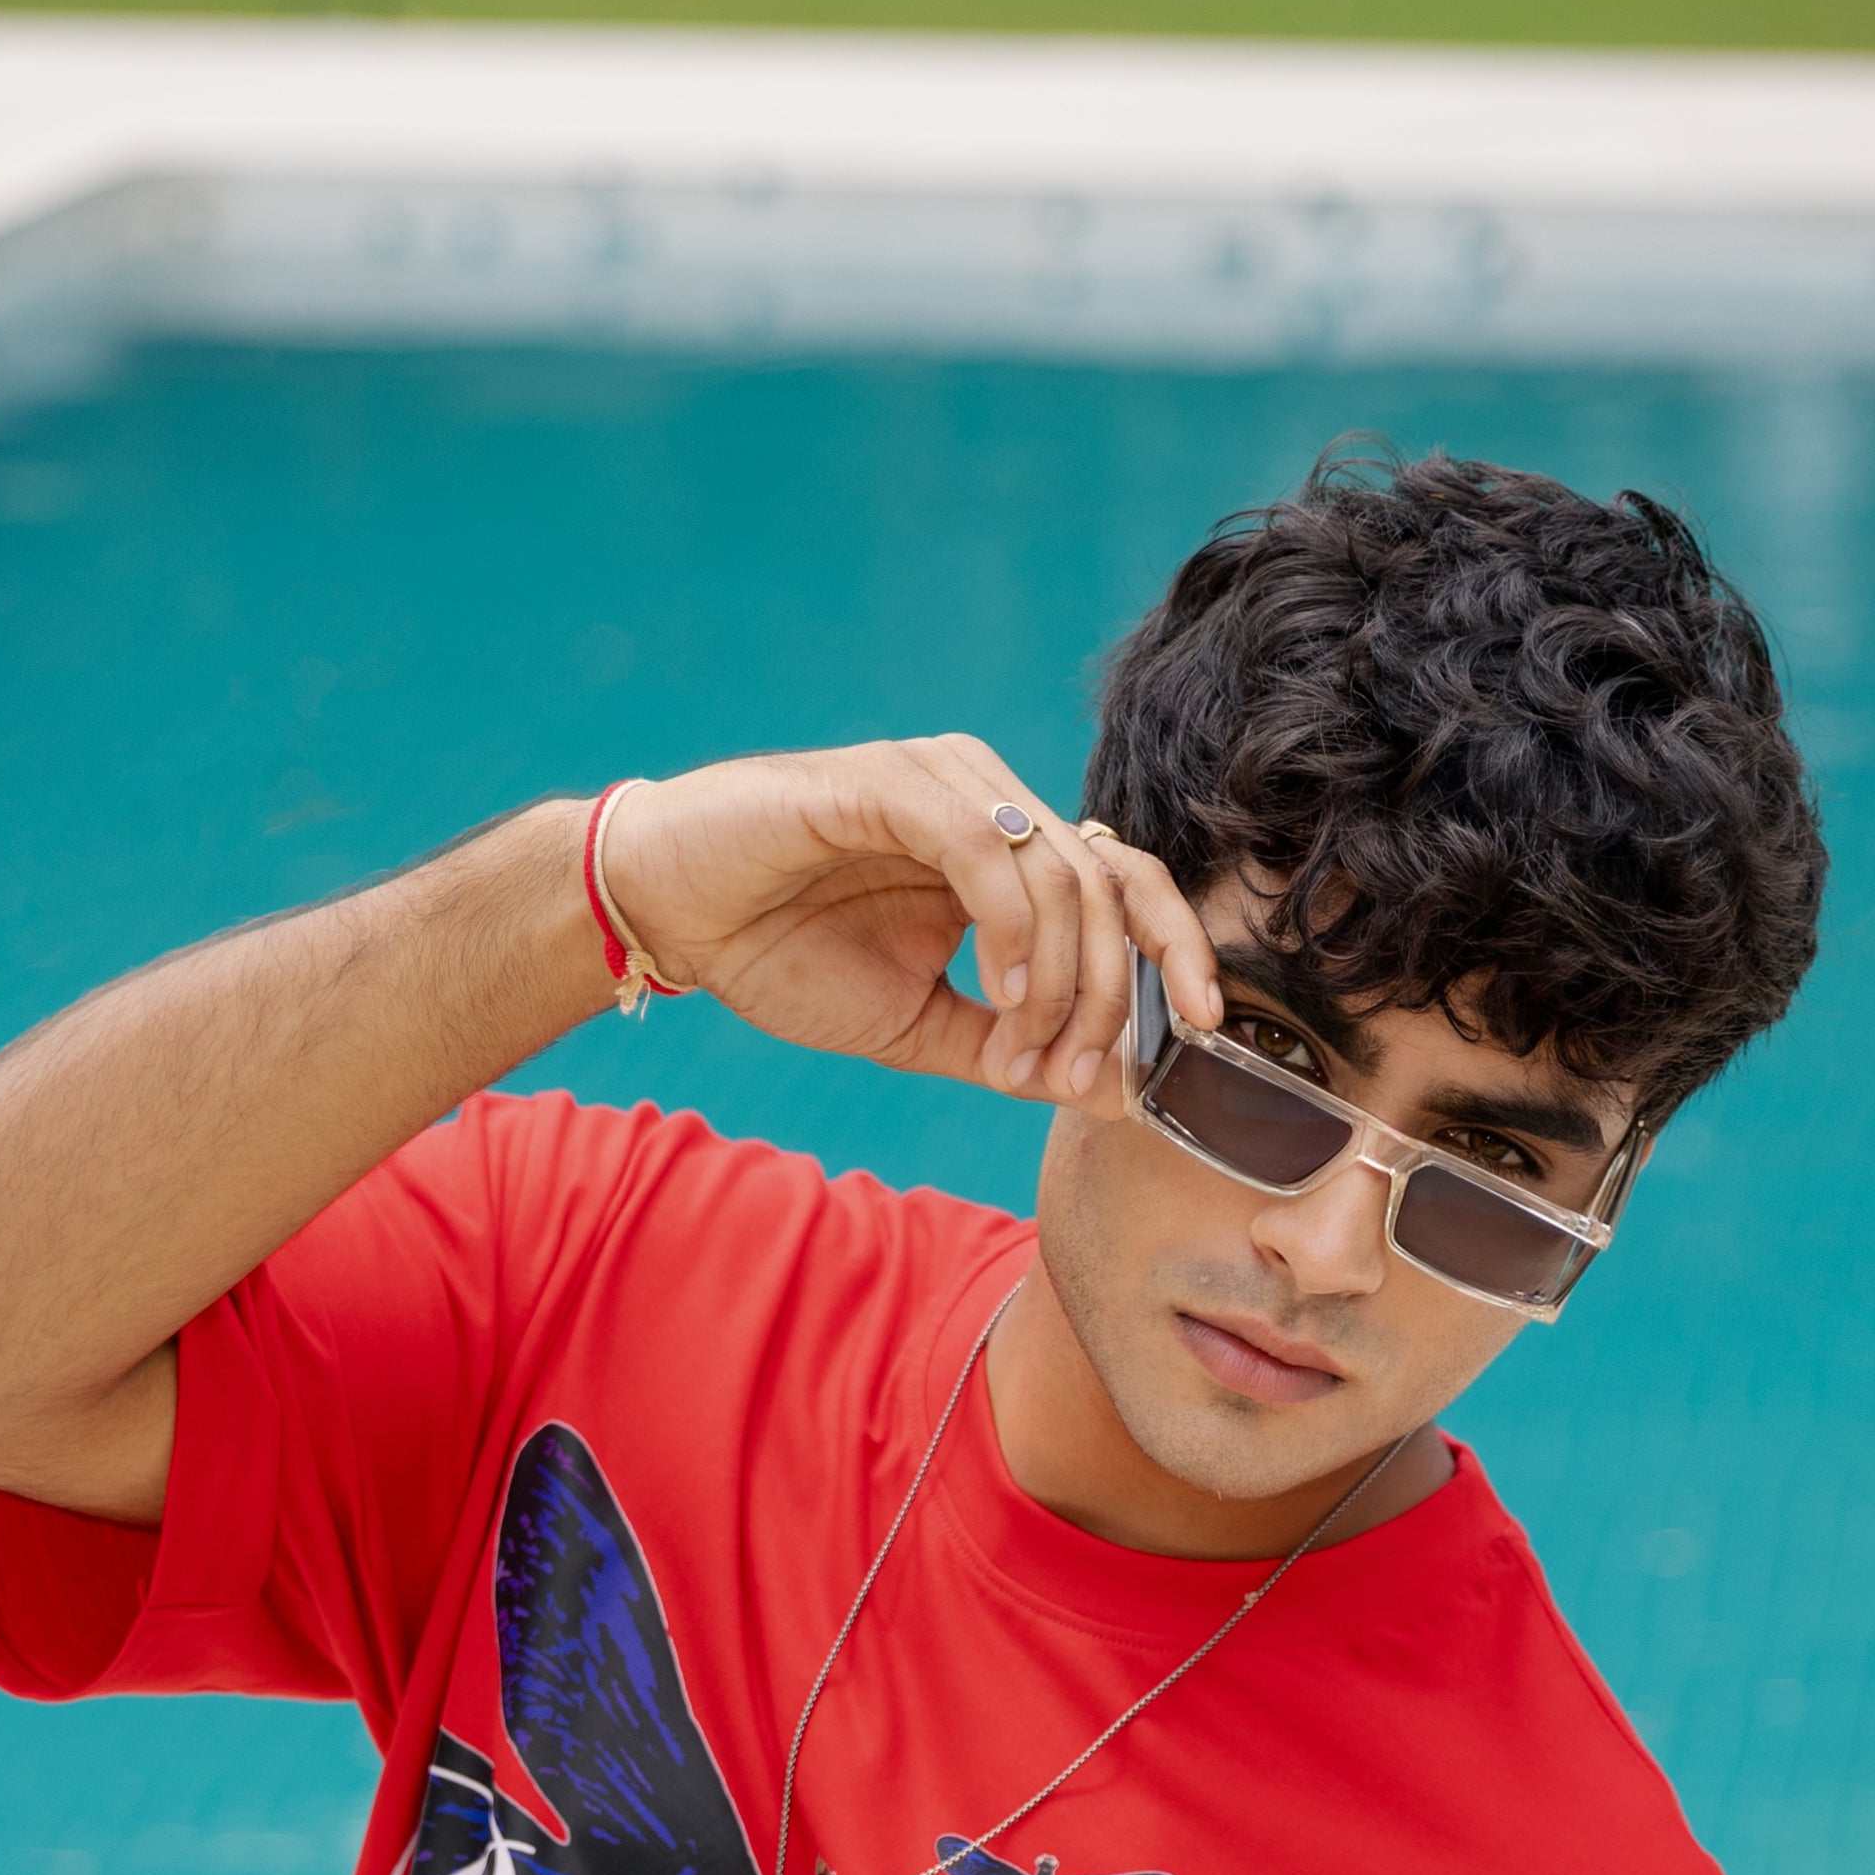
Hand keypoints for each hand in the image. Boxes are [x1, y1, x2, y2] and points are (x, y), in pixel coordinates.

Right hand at [597, 743, 1223, 1116]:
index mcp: (1006, 850)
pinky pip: (986, 849)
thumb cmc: (780, 952)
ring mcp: (945, 782)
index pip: (1128, 882)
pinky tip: (995, 993)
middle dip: (1113, 997)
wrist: (670, 910)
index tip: (1204, 1031)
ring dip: (1060, 981)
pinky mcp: (890, 783)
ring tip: (1021, 1051)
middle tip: (1075, 1077)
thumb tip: (1105, 1092)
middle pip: (1111, 884)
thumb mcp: (914, 1026)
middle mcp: (991, 801)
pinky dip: (1010, 928)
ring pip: (1060, 873)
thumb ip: (1005, 1050)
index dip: (1178, 950)